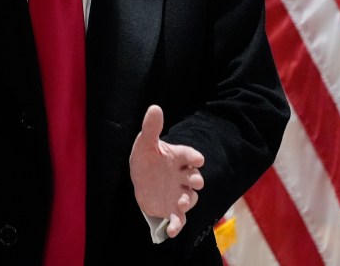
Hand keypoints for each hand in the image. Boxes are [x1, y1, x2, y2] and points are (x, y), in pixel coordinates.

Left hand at [130, 105, 204, 237]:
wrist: (141, 180)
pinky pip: (179, 219)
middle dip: (196, 180)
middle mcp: (183, 176)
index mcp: (178, 158)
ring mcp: (179, 193)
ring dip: (188, 200)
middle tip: (194, 181)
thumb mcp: (145, 143)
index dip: (194, 157)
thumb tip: (155, 107)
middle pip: (195, 179)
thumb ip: (151, 128)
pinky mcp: (173, 209)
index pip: (190, 156)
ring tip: (181, 202)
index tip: (197, 159)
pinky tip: (171, 231)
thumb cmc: (146, 158)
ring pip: (190, 198)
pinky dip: (177, 226)